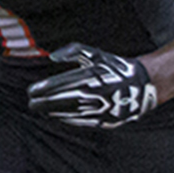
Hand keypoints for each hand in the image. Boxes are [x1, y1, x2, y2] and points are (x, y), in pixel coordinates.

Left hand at [27, 43, 156, 127]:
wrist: (142, 85)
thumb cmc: (114, 67)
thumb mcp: (96, 54)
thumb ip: (73, 50)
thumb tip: (53, 57)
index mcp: (93, 76)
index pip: (61, 84)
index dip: (44, 88)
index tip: (31, 91)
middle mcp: (96, 94)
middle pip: (63, 101)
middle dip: (44, 103)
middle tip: (31, 103)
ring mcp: (101, 109)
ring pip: (70, 113)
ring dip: (52, 112)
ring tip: (41, 109)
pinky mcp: (106, 121)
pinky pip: (81, 122)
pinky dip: (66, 119)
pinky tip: (56, 116)